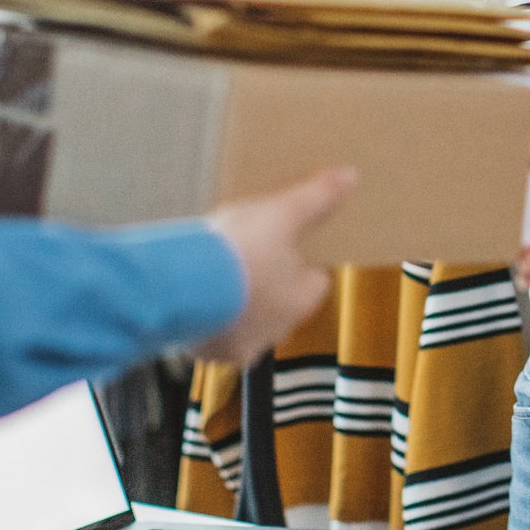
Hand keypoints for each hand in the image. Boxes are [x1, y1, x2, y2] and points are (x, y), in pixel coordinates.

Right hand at [197, 168, 358, 363]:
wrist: (178, 288)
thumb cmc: (237, 252)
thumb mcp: (280, 215)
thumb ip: (316, 198)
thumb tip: (351, 177)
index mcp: (302, 299)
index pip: (315, 280)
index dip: (301, 260)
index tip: (284, 244)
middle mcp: (279, 329)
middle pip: (281, 302)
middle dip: (268, 283)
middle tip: (245, 255)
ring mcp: (243, 344)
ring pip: (248, 321)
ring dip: (237, 302)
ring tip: (215, 274)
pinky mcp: (209, 352)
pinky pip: (214, 335)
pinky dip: (208, 318)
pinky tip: (195, 295)